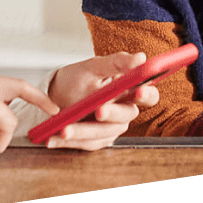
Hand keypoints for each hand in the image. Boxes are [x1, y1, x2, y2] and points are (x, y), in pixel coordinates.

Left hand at [45, 52, 159, 150]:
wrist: (57, 95)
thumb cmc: (79, 78)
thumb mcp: (95, 66)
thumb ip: (117, 62)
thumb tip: (140, 58)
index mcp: (129, 90)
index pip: (149, 95)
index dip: (147, 94)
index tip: (139, 91)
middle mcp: (124, 110)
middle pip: (126, 116)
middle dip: (112, 114)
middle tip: (98, 111)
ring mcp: (111, 128)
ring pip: (104, 133)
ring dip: (83, 132)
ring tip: (64, 128)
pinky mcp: (97, 141)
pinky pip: (86, 144)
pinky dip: (69, 141)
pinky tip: (53, 137)